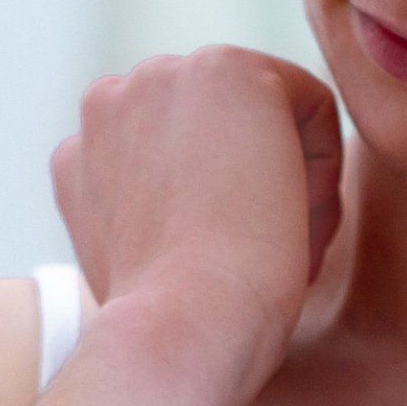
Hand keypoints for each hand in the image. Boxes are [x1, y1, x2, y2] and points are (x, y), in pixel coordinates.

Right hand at [50, 44, 345, 401]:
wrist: (176, 334)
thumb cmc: (172, 333)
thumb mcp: (143, 269)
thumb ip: (151, 218)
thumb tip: (191, 215)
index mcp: (83, 156)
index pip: (182, 164)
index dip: (219, 222)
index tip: (225, 276)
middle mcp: (109, 102)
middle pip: (224, 134)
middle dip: (254, 194)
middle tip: (257, 266)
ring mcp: (163, 76)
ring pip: (268, 121)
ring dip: (288, 187)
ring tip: (275, 252)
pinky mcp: (229, 71)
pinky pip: (313, 107)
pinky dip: (323, 173)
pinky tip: (294, 227)